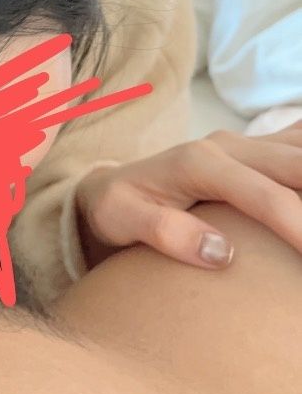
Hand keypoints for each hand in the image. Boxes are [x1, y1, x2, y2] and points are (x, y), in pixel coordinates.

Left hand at [74, 120, 301, 271]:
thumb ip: (164, 233)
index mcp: (198, 162)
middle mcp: (225, 145)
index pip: (263, 196)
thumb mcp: (122, 220)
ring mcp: (242, 143)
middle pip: (296, 166)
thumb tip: (218, 252)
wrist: (110, 185)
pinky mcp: (252, 149)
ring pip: (300, 149)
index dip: (300, 227)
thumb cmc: (117, 207)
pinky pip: (296, 141)